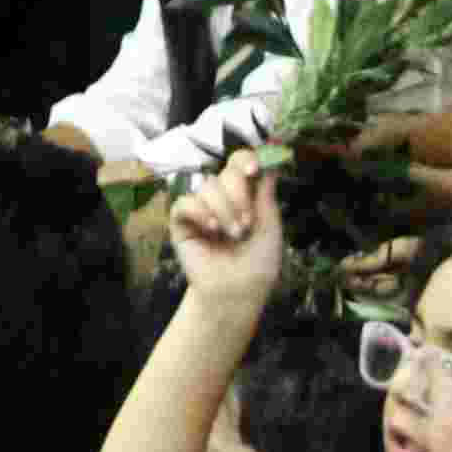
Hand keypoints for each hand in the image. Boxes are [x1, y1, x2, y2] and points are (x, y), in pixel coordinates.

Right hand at [166, 152, 284, 307]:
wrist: (238, 291)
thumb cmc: (258, 263)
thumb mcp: (270, 227)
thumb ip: (266, 196)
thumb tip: (270, 166)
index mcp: (244, 196)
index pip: (239, 165)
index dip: (245, 160)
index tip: (254, 170)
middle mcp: (221, 198)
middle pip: (225, 174)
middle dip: (239, 194)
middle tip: (246, 222)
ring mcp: (200, 209)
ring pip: (207, 187)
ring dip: (224, 209)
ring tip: (232, 234)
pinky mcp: (181, 222)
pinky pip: (185, 203)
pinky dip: (200, 212)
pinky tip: (212, 229)